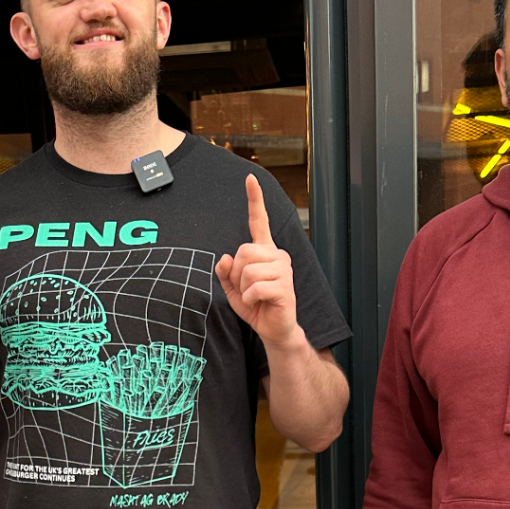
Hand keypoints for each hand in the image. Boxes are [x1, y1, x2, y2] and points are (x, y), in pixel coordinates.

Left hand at [216, 174, 300, 348]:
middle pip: (242, 251)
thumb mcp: (233, 289)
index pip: (258, 221)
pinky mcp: (285, 286)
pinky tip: (259, 304)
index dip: (254, 200)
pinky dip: (249, 299)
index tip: (250, 178)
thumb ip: (225, 273)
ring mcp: (283, 269)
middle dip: (236, 274)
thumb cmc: (256, 307)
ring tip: (255, 297)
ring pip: (247, 270)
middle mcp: (277, 255)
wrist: (275, 330)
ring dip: (243, 289)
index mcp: (265, 252)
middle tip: (247, 289)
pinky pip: (255, 287)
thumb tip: (224, 257)